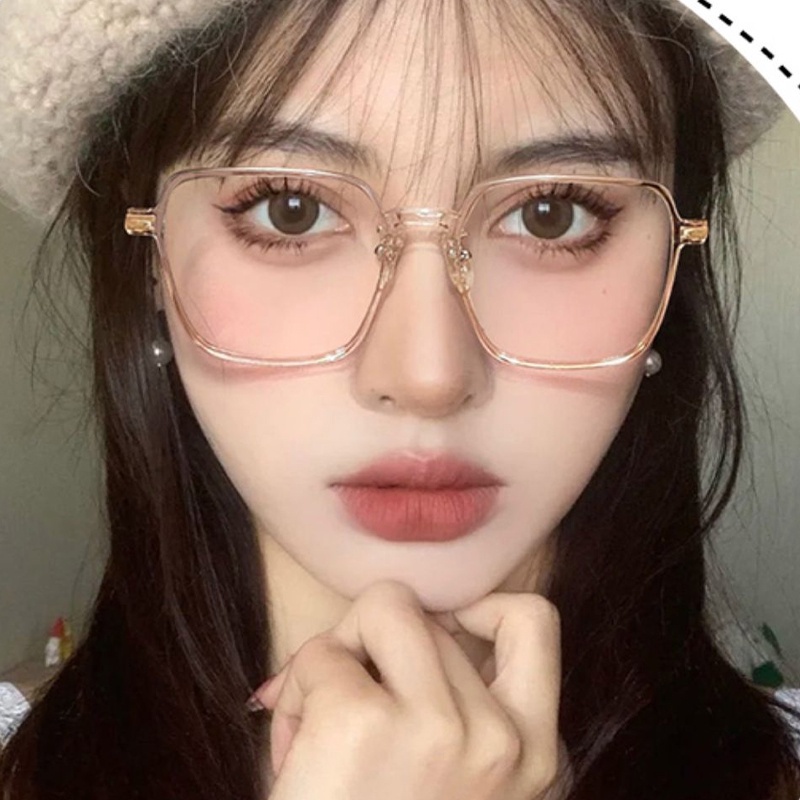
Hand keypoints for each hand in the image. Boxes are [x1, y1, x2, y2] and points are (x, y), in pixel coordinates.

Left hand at [254, 580, 568, 799]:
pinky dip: (296, 687)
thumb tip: (404, 630)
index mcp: (532, 758)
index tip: (435, 630)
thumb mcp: (454, 785)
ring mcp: (438, 729)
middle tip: (347, 695)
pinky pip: (320, 654)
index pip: (534, 623)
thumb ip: (454, 710)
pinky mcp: (363, 723)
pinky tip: (293, 748)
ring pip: (383, 607)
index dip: (479, 606)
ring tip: (319, 715)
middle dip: (378, 641)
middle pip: (430, 616)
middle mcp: (500, 740)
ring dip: (339, 651)